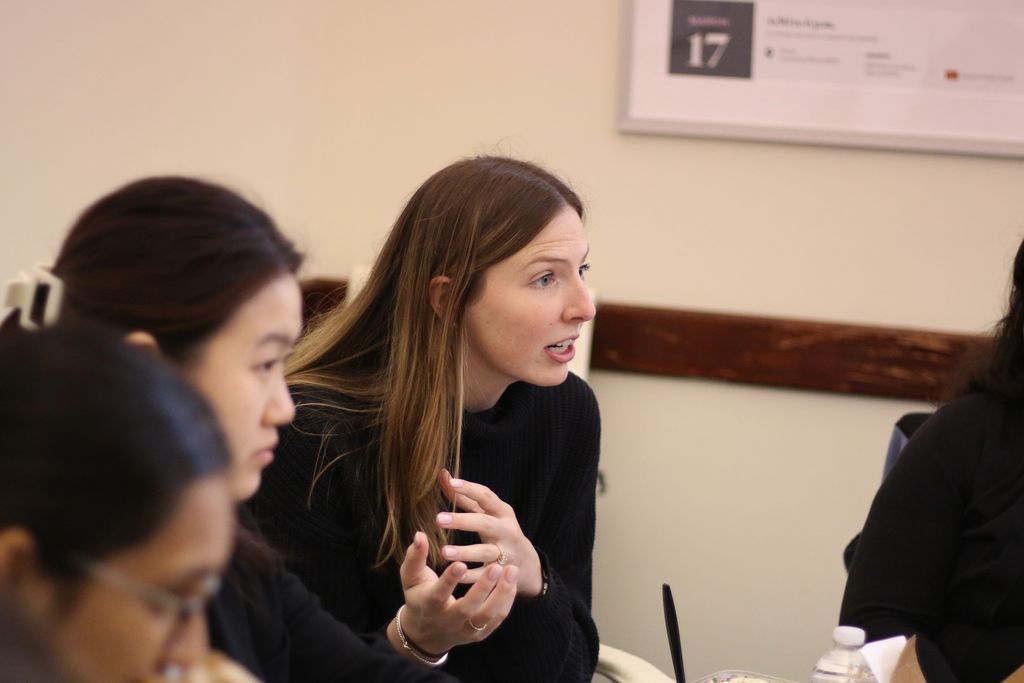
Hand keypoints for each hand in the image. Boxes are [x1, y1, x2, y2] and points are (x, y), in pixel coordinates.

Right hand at [392, 530, 516, 655]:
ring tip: (512, 570)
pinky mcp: (479, 634)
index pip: (438, 594)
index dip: (449, 580)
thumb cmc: (419, 596)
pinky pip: (497, 619)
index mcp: (429, 606)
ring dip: (502, 594)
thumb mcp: (411, 578)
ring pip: (487, 616)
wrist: (426, 633)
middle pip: (467, 609)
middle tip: (497, 566)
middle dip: (483, 588)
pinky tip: (512, 580)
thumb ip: (415, 557)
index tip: (461, 562)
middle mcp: (448, 621)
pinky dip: (507, 600)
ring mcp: (465, 630)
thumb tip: (419, 534)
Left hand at [436, 469, 543, 596]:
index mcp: (502, 512)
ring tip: (444, 551)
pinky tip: (455, 573)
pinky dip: (470, 575)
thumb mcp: (488, 513)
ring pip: (485, 551)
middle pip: (485, 523)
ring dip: (465, 552)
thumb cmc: (499, 531)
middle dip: (463, 521)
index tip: (451, 483)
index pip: (486, 496)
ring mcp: (506, 553)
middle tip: (438, 519)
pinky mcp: (501, 574)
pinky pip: (484, 574)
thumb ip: (465, 496)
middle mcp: (506, 530)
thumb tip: (443, 474)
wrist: (526, 565)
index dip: (469, 488)